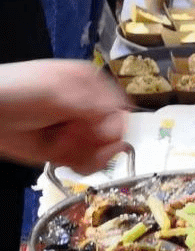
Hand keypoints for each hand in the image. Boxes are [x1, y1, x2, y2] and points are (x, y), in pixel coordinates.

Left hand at [0, 59, 128, 173]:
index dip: (113, 123)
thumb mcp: (58, 91)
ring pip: (105, 153)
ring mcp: (80, 131)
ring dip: (84, 152)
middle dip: (96, 140)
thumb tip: (119, 128)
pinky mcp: (70, 150)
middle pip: (115, 134)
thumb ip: (93, 107)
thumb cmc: (17, 91)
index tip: (97, 129)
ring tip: (60, 142)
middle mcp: (90, 108)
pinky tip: (60, 155)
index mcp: (92, 85)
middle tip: (72, 134)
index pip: (121, 109)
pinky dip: (78, 164)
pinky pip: (90, 165)